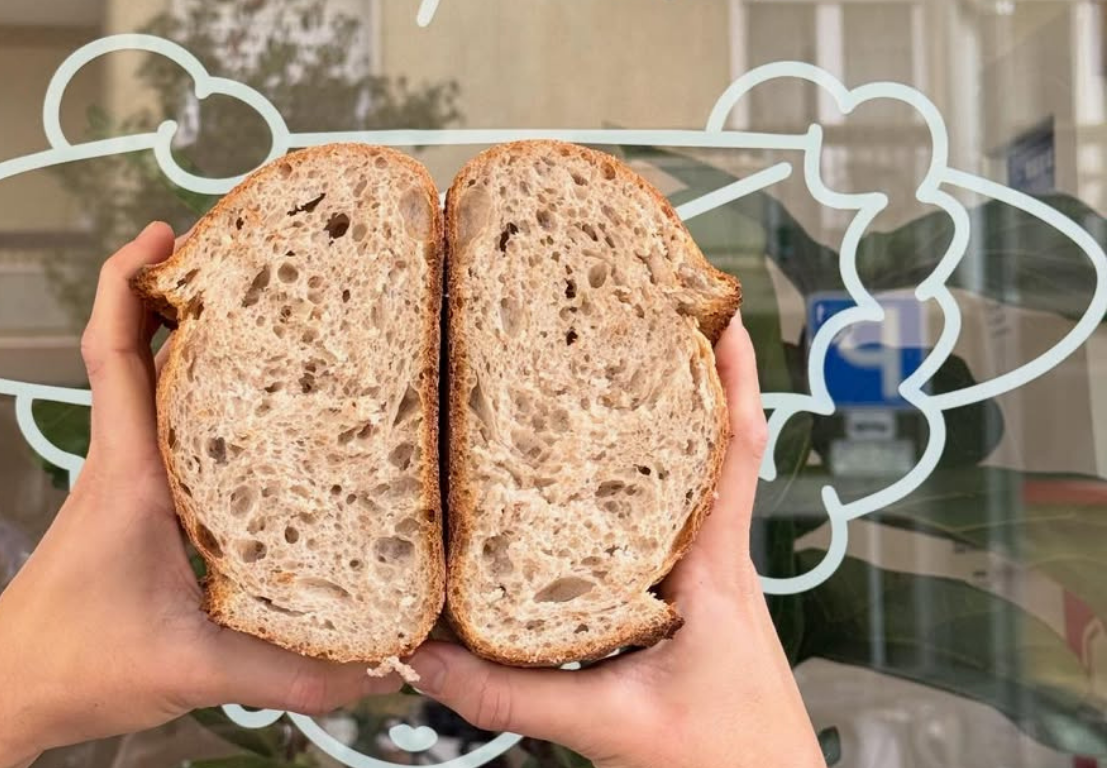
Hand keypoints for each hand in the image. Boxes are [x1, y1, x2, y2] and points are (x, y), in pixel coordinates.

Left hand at [0, 223, 399, 767]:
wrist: (7, 695)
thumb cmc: (70, 667)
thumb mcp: (190, 668)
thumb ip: (287, 671)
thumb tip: (375, 664)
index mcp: (126, 476)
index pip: (111, 352)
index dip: (127, 281)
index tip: (163, 232)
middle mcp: (119, 466)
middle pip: (135, 351)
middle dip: (177, 294)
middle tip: (241, 260)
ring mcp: (119, 487)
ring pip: (148, 393)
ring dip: (184, 348)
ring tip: (254, 322)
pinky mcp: (127, 514)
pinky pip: (157, 437)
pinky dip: (189, 406)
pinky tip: (241, 423)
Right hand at [408, 315, 824, 767]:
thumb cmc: (732, 764)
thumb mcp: (613, 724)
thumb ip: (516, 693)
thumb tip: (425, 655)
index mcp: (714, 571)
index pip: (734, 450)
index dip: (732, 378)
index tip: (715, 313)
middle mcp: (712, 567)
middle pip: (701, 454)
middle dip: (674, 389)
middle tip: (629, 332)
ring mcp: (702, 592)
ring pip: (675, 498)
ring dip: (651, 447)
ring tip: (598, 400)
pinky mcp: (685, 620)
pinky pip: (653, 547)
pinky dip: (626, 514)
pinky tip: (582, 514)